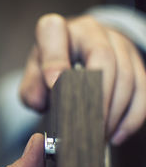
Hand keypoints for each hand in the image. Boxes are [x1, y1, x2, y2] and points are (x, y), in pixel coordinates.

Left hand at [20, 14, 145, 145]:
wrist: (79, 51)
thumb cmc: (53, 65)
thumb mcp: (34, 73)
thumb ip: (32, 88)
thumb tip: (40, 102)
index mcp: (58, 30)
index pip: (54, 33)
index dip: (54, 60)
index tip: (52, 84)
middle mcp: (91, 31)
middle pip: (103, 59)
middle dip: (96, 98)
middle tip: (87, 128)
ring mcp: (118, 43)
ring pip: (127, 76)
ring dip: (114, 112)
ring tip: (98, 136)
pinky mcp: (136, 61)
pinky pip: (142, 89)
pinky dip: (130, 116)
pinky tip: (116, 135)